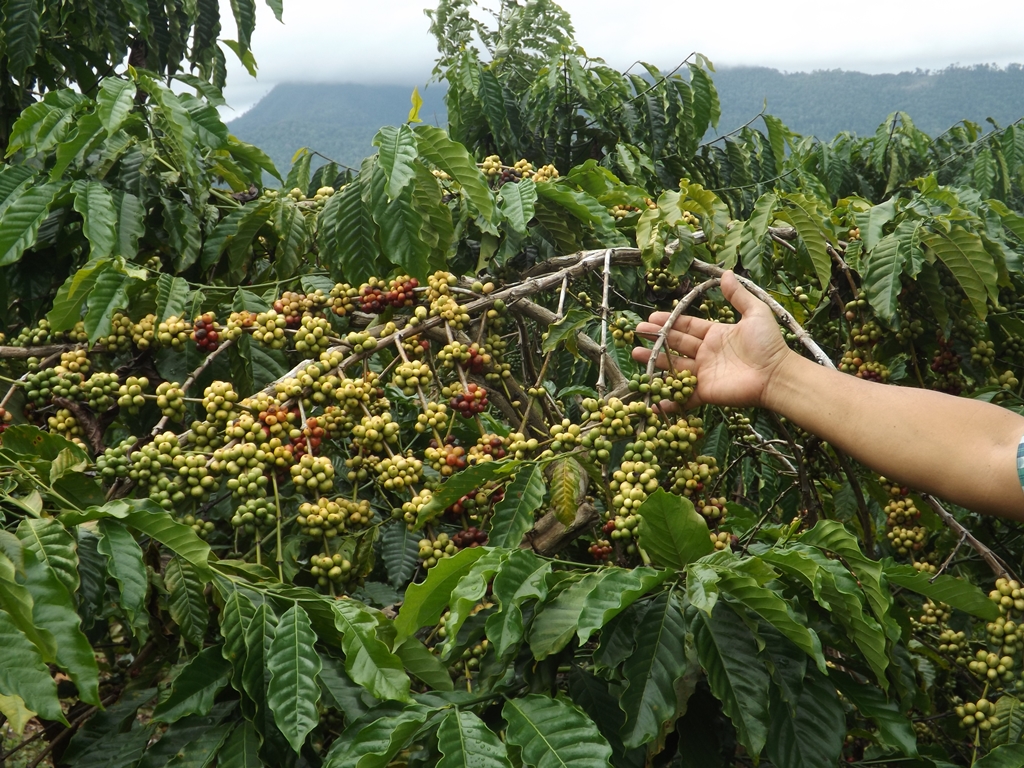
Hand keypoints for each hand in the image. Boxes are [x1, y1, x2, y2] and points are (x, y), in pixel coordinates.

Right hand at [631, 271, 792, 408]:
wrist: (776, 374)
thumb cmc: (768, 344)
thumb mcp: (755, 313)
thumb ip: (738, 295)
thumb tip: (726, 273)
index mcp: (716, 335)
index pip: (687, 326)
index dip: (669, 322)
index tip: (650, 318)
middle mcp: (707, 353)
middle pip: (676, 345)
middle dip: (655, 339)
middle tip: (636, 333)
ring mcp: (704, 373)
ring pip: (674, 367)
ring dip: (654, 361)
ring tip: (635, 355)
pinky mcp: (706, 393)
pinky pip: (684, 397)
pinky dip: (668, 401)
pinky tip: (652, 398)